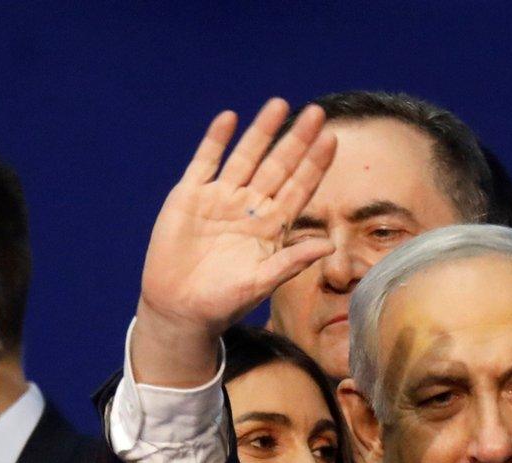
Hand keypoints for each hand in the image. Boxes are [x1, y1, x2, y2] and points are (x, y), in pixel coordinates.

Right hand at [131, 98, 338, 385]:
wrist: (179, 309)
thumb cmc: (224, 303)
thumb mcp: (261, 283)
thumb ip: (292, 261)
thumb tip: (329, 246)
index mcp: (271, 227)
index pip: (299, 189)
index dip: (314, 165)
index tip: (332, 140)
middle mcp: (249, 207)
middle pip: (278, 166)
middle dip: (296, 141)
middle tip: (316, 113)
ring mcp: (220, 198)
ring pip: (246, 157)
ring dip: (262, 131)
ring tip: (280, 105)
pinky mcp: (189, 196)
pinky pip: (204, 162)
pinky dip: (216, 141)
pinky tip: (229, 119)